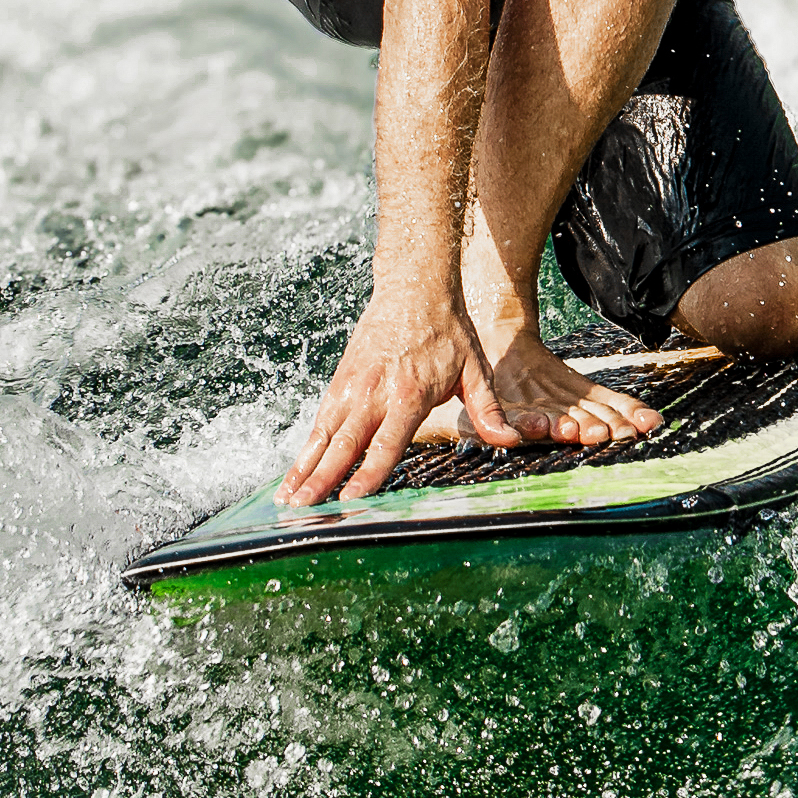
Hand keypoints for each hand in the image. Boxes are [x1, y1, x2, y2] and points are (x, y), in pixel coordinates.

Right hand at [280, 300, 490, 506]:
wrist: (414, 287)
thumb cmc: (448, 331)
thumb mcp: (476, 369)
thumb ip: (489, 410)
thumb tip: (510, 440)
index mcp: (408, 394)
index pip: (386, 444)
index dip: (368, 473)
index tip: (352, 499)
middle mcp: (374, 393)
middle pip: (346, 444)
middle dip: (323, 479)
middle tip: (304, 509)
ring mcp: (352, 386)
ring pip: (324, 435)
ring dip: (304, 468)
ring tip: (287, 499)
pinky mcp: (340, 381)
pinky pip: (320, 421)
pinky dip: (306, 448)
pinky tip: (296, 472)